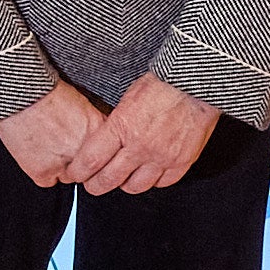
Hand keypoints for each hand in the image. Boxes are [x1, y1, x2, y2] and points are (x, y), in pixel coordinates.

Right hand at [0, 83, 107, 186]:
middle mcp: (85, 150)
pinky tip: (37, 152)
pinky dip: (42, 170)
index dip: (93, 152)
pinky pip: (48, 181)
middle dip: (78, 160)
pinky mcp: (45, 172)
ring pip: (70, 176)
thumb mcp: (82, 103)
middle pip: (90, 169)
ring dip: (61, 166)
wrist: (19, 95)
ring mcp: (66, 164)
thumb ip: (92, 125)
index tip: (86, 149)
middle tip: (63, 144)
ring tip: (48, 145)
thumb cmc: (46, 93)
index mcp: (98, 131)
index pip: (107, 155)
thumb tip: (97, 140)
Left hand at [67, 73, 218, 195]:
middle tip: (92, 184)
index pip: (90, 161)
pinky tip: (148, 173)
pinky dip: (153, 181)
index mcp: (121, 127)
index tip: (74, 174)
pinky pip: (162, 183)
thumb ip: (115, 125)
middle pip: (108, 180)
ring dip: (124, 184)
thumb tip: (103, 143)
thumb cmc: (161, 84)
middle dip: (94, 186)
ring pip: (135, 187)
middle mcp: (140, 146)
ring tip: (122, 178)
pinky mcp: (182, 161)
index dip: (78, 172)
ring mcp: (162, 156)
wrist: (195, 82)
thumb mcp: (126, 99)